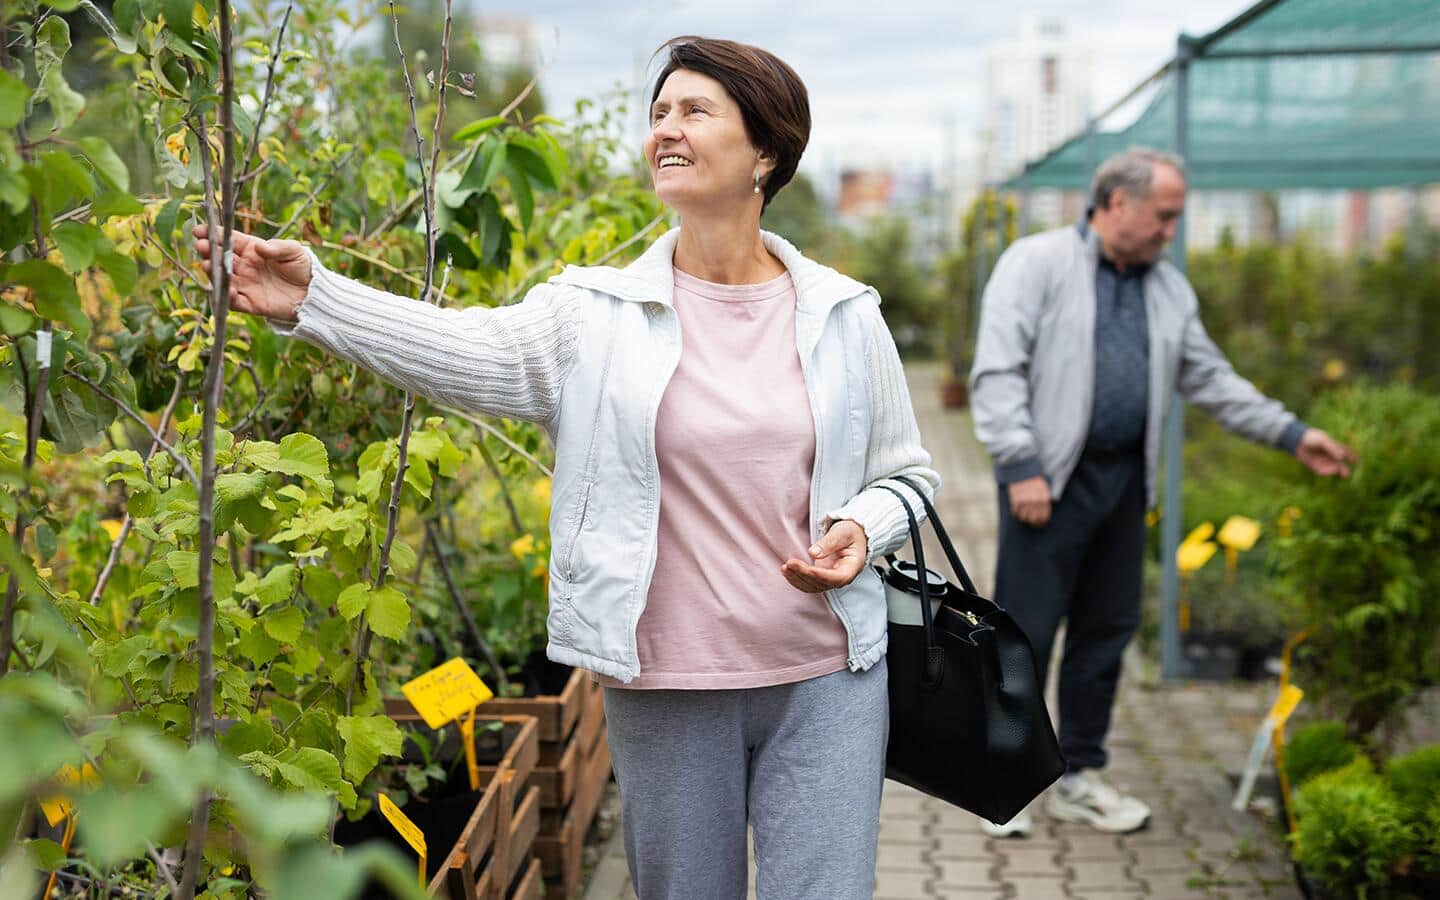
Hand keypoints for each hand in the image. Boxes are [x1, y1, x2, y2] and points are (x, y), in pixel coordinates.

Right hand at [192, 225, 310, 321]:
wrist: (314, 293)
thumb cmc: (303, 267)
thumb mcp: (294, 251)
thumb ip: (277, 248)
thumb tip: (259, 247)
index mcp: (252, 250)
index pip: (229, 240)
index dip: (214, 234)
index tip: (199, 230)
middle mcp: (245, 267)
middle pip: (222, 258)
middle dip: (210, 252)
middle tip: (202, 246)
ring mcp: (246, 285)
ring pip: (223, 279)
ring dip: (214, 273)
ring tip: (209, 265)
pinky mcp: (251, 303)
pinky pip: (234, 302)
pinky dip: (228, 297)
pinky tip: (227, 290)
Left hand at [781, 520, 867, 592]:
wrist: (851, 535)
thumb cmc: (850, 532)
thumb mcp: (843, 532)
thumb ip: (829, 542)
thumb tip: (813, 553)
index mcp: (852, 567)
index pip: (838, 578)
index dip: (822, 576)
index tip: (809, 569)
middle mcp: (842, 577)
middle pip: (822, 583)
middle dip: (804, 574)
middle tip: (790, 564)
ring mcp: (831, 579)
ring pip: (813, 586)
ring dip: (798, 578)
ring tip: (785, 567)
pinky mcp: (821, 577)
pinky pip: (808, 583)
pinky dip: (796, 579)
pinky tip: (787, 571)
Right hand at [1008, 475, 1051, 526]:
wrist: (1023, 470)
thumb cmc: (1035, 480)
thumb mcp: (1044, 490)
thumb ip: (1045, 502)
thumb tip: (1042, 517)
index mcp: (1044, 498)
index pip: (1043, 517)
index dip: (1041, 522)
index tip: (1038, 524)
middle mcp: (1035, 501)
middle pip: (1033, 519)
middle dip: (1032, 522)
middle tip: (1030, 521)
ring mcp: (1025, 500)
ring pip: (1023, 517)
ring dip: (1023, 517)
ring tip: (1023, 514)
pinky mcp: (1015, 499)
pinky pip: (1015, 512)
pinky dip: (1016, 512)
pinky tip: (1018, 509)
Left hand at [1294, 428, 1355, 476]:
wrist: (1297, 441)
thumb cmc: (1312, 438)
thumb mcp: (1323, 440)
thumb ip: (1333, 448)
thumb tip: (1342, 457)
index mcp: (1335, 447)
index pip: (1347, 452)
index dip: (1353, 457)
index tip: (1357, 461)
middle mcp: (1330, 456)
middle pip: (1340, 464)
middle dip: (1344, 470)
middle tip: (1347, 474)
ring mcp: (1323, 461)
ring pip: (1333, 468)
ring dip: (1335, 471)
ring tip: (1337, 471)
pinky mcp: (1316, 466)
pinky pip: (1323, 471)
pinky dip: (1325, 472)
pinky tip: (1325, 470)